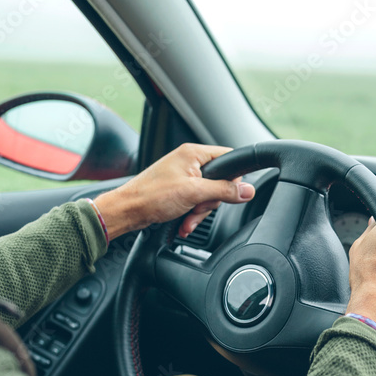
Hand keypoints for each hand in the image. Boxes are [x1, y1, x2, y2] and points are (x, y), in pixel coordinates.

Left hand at [93, 143, 254, 240]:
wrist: (127, 211)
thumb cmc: (151, 196)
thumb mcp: (194, 193)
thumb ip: (224, 190)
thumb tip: (247, 190)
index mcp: (193, 153)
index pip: (228, 158)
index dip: (233, 178)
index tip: (230, 193)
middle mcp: (188, 162)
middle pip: (219, 181)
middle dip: (210, 201)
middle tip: (198, 206)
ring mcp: (183, 176)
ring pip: (207, 195)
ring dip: (199, 212)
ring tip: (187, 219)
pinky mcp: (177, 190)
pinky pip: (195, 202)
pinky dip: (191, 214)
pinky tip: (184, 222)